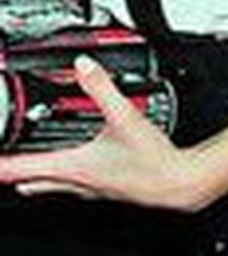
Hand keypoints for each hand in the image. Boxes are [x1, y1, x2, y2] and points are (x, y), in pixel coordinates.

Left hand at [0, 57, 222, 210]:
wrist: (182, 182)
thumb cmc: (156, 162)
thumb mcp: (125, 116)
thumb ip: (101, 88)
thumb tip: (84, 66)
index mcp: (74, 167)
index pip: (20, 169)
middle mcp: (79, 182)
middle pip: (30, 183)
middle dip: (12, 175)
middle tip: (1, 167)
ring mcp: (94, 189)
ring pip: (53, 188)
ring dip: (36, 179)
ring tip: (25, 175)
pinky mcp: (109, 189)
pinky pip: (77, 186)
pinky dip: (66, 177)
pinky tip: (80, 168)